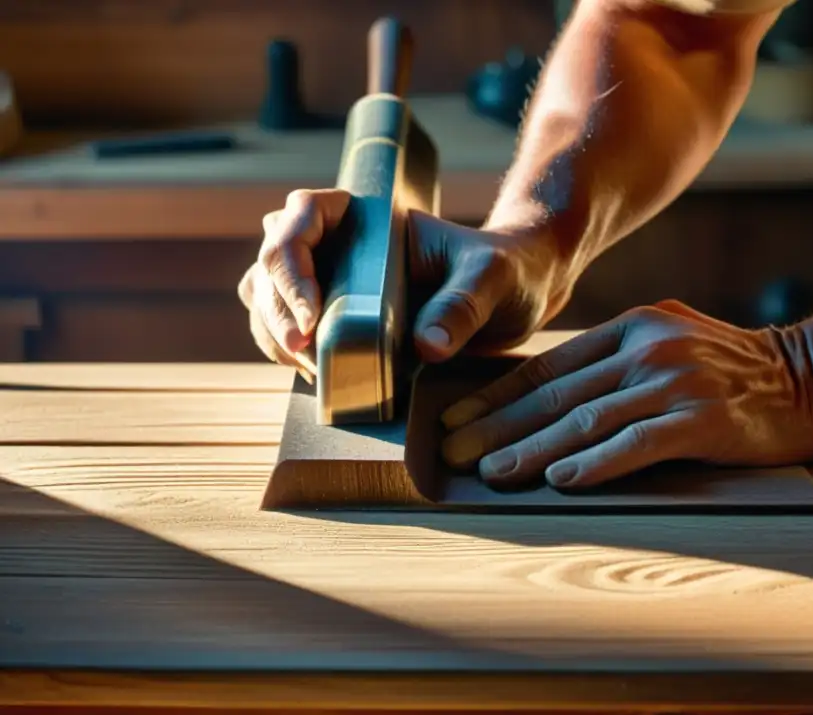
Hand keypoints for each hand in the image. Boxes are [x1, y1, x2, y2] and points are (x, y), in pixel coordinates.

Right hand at [238, 189, 571, 378]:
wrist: (518, 295)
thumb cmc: (507, 269)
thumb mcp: (493, 279)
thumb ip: (463, 304)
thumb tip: (427, 346)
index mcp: (368, 218)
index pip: (303, 215)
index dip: (293, 262)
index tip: (315, 313)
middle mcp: (342, 246)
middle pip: (273, 262)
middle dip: (277, 306)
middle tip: (305, 350)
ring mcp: (335, 284)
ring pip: (269, 298)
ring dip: (274, 332)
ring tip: (311, 368)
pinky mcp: (341, 323)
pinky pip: (292, 334)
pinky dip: (290, 355)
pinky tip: (317, 377)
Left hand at [440, 299, 812, 488]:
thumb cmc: (734, 370)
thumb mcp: (671, 342)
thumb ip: (617, 361)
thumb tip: (553, 397)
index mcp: (632, 328)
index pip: (550, 366)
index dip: (498, 395)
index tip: (458, 419)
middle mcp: (647, 348)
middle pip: (557, 394)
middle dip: (499, 426)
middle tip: (455, 452)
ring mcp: (674, 382)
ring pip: (586, 420)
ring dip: (533, 449)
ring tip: (493, 473)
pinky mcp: (701, 420)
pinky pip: (634, 445)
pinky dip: (593, 464)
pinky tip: (560, 480)